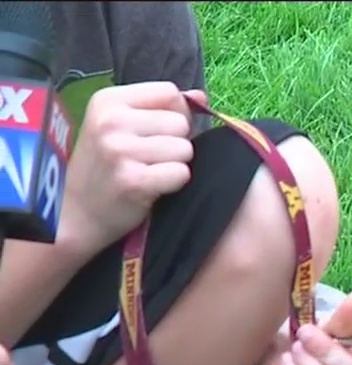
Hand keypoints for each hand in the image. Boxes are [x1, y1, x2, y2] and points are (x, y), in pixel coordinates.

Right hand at [58, 82, 205, 259]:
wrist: (78, 212)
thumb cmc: (105, 165)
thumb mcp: (120, 126)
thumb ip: (161, 107)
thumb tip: (200, 96)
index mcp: (108, 100)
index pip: (169, 92)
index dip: (175, 113)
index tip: (156, 132)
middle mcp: (111, 121)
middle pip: (180, 122)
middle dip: (175, 142)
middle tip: (151, 158)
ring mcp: (120, 151)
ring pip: (185, 149)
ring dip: (175, 163)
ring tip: (151, 171)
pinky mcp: (133, 180)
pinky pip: (181, 173)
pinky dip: (174, 183)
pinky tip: (152, 187)